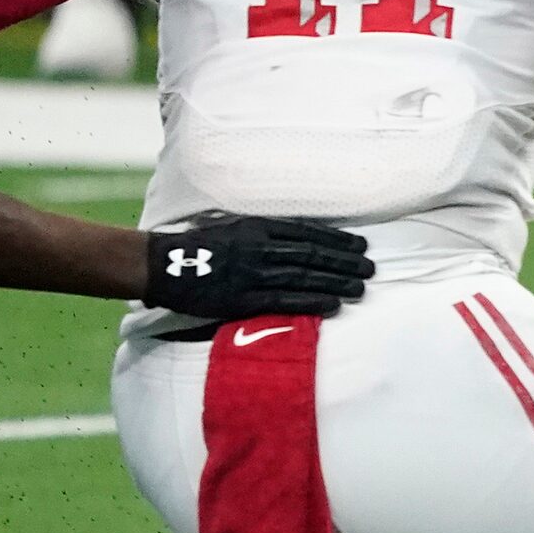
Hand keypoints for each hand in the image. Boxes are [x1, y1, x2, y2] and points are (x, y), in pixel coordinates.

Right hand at [144, 216, 372, 319]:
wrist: (162, 265)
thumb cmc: (198, 247)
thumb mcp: (233, 228)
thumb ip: (264, 233)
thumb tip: (299, 239)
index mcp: (256, 228)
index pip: (307, 232)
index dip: (337, 239)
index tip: (360, 245)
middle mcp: (259, 248)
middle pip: (312, 253)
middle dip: (345, 261)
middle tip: (371, 267)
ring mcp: (252, 273)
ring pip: (304, 276)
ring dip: (337, 281)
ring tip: (361, 287)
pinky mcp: (244, 298)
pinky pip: (285, 299)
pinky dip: (312, 301)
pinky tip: (334, 304)